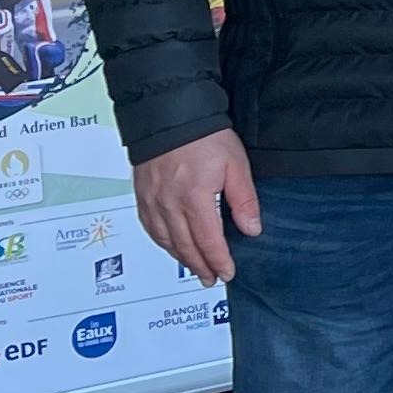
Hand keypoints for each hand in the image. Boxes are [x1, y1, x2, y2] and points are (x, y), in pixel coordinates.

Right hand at [133, 128, 260, 285]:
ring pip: (165, 240)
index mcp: (194, 197)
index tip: (227, 273)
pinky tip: (170, 246)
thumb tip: (251, 229)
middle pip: (185, 246)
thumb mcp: (236, 165)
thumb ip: (244, 200)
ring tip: (195, 269)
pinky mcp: (141, 194)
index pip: (208, 241)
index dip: (218, 261)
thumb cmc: (203, 135)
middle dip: (201, 266)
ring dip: (181, 258)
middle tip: (212, 279)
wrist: (170, 113)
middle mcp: (169, 202)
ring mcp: (152, 200)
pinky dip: (161, 242)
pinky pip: (149, 227)